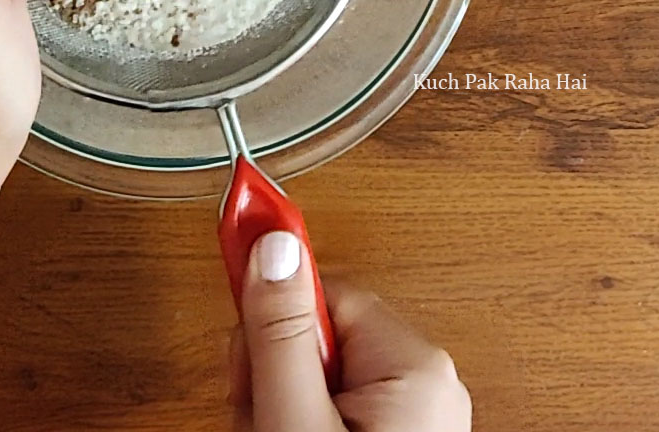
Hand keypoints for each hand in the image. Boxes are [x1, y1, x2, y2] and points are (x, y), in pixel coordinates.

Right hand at [229, 232, 471, 431]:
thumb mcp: (296, 420)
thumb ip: (282, 333)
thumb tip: (274, 245)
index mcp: (417, 364)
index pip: (321, 288)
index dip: (272, 312)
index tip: (232, 282)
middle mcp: (426, 380)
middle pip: (317, 330)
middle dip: (273, 367)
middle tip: (259, 414)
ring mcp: (415, 415)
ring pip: (319, 370)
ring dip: (281, 396)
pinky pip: (336, 402)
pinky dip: (303, 419)